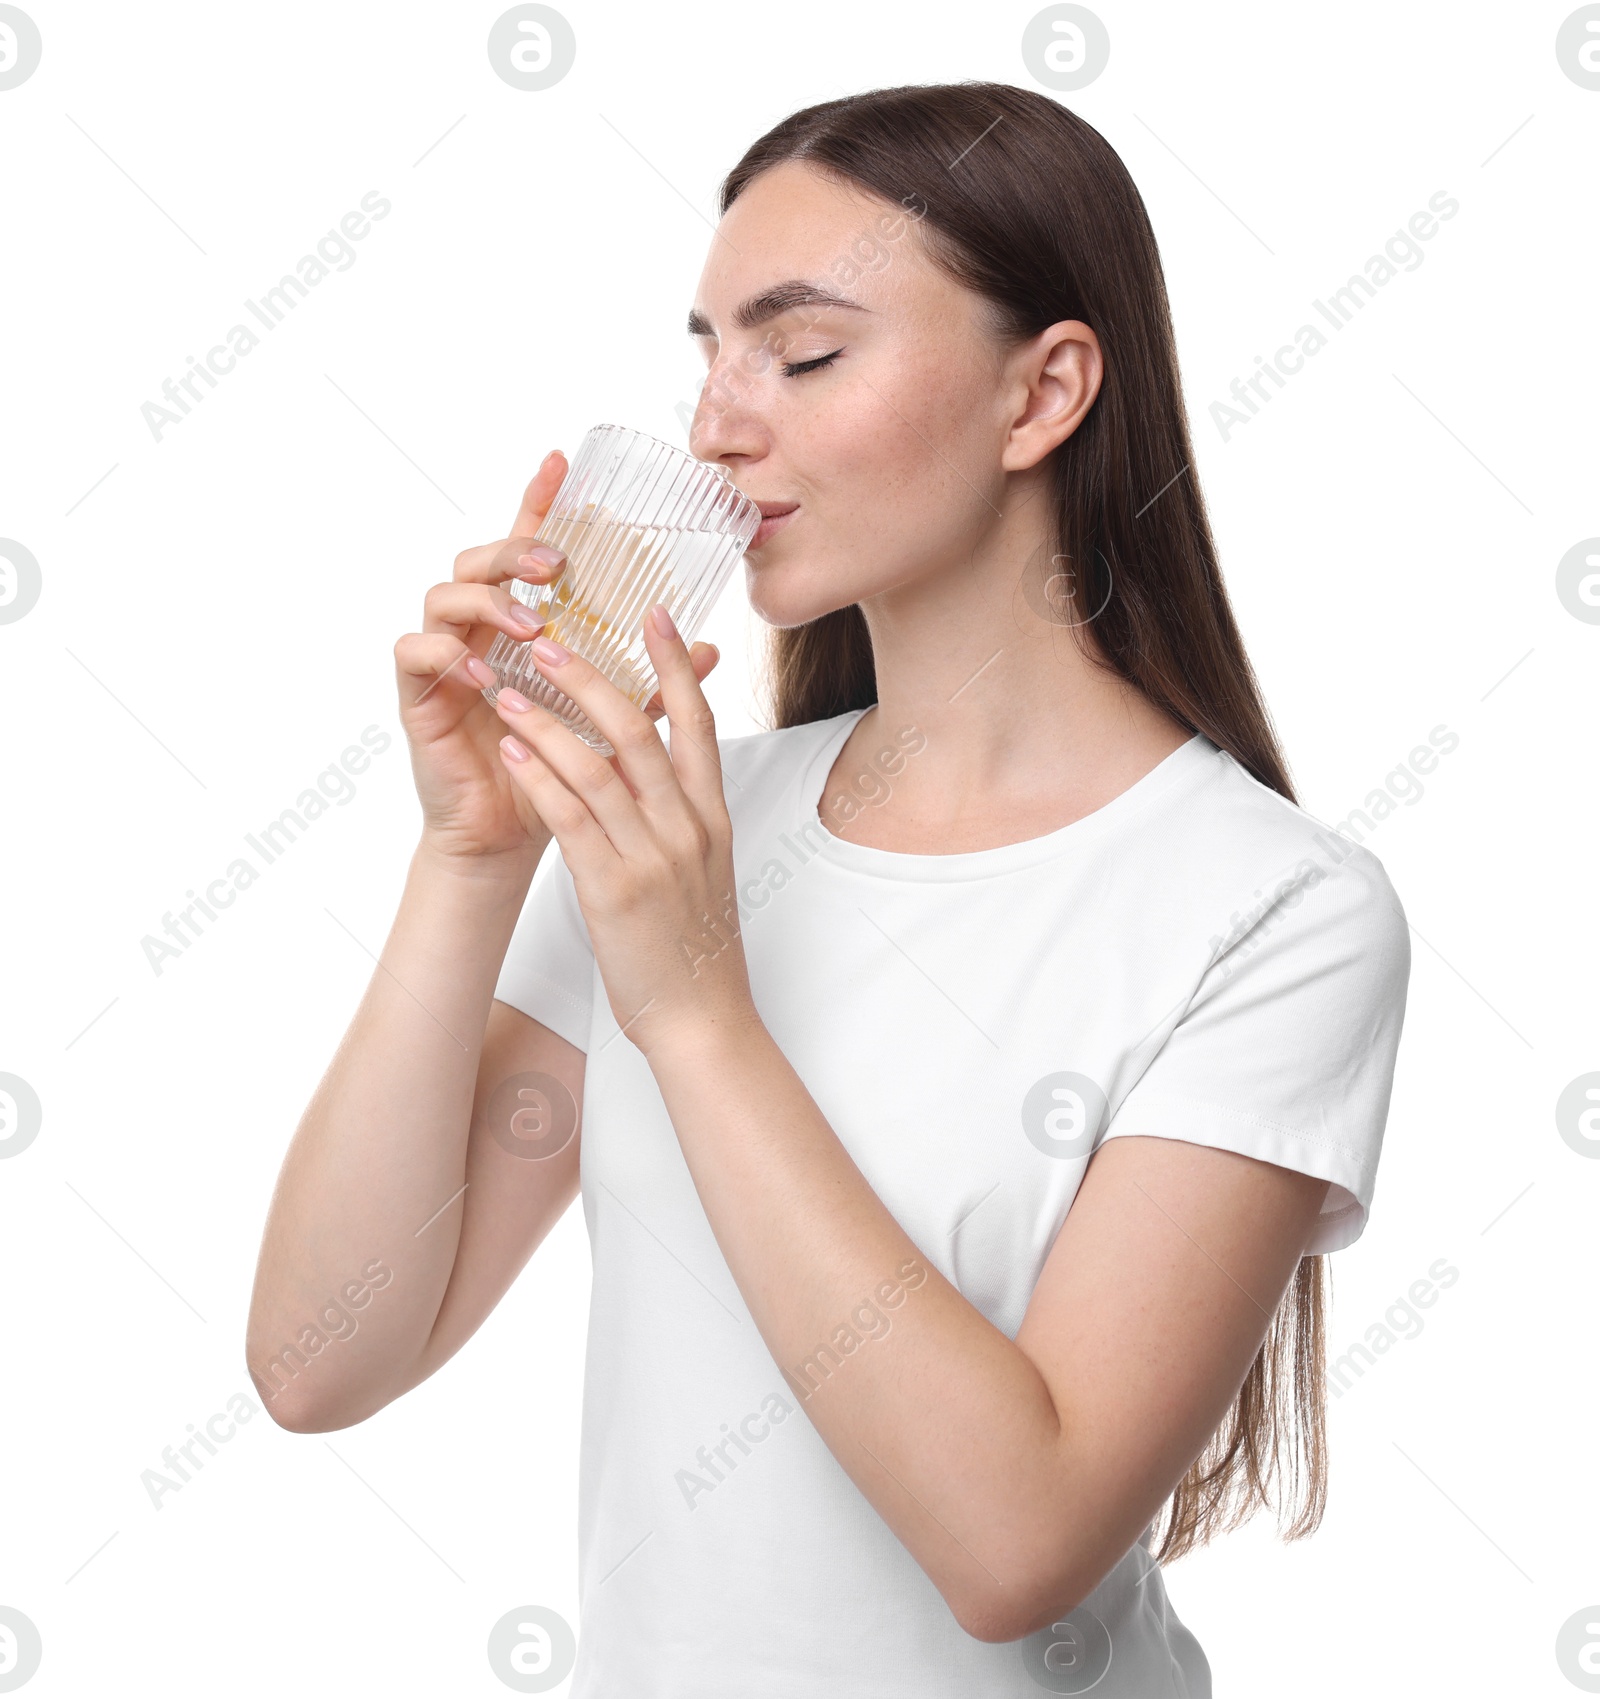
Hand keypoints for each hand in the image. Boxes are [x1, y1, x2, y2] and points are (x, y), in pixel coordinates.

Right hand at [394, 452, 721, 868]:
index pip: (527, 551)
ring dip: (490, 601)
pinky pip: (415, 653)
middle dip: (516, 551)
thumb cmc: (559, 772)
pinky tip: (484, 670)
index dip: (539, 503)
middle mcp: (479, 630)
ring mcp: (444, 659)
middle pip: (480, 558)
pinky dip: (448, 653)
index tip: (562, 462)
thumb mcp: (614, 721)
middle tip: (558, 568)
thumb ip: (653, 679)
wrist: (513, 833)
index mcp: (521, 623)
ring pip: (443, 594)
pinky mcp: (417, 696)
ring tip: (531, 626)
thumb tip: (711, 647)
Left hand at [489, 603, 756, 1057]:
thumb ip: (685, 817)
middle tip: (550, 637)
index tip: (654, 613)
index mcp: (712, 817)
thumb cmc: (697, 949)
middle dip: (593, 675)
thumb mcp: (705, 871)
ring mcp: (653, 857)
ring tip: (508, 687)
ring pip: (599, 766)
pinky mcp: (614, 889)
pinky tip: (511, 751)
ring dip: (549, 719)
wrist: (703, 1020)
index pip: (699, 722)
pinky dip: (540, 777)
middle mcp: (687, 827)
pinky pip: (572, 818)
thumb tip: (661, 776)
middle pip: (642, 728)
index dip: (676, 663)